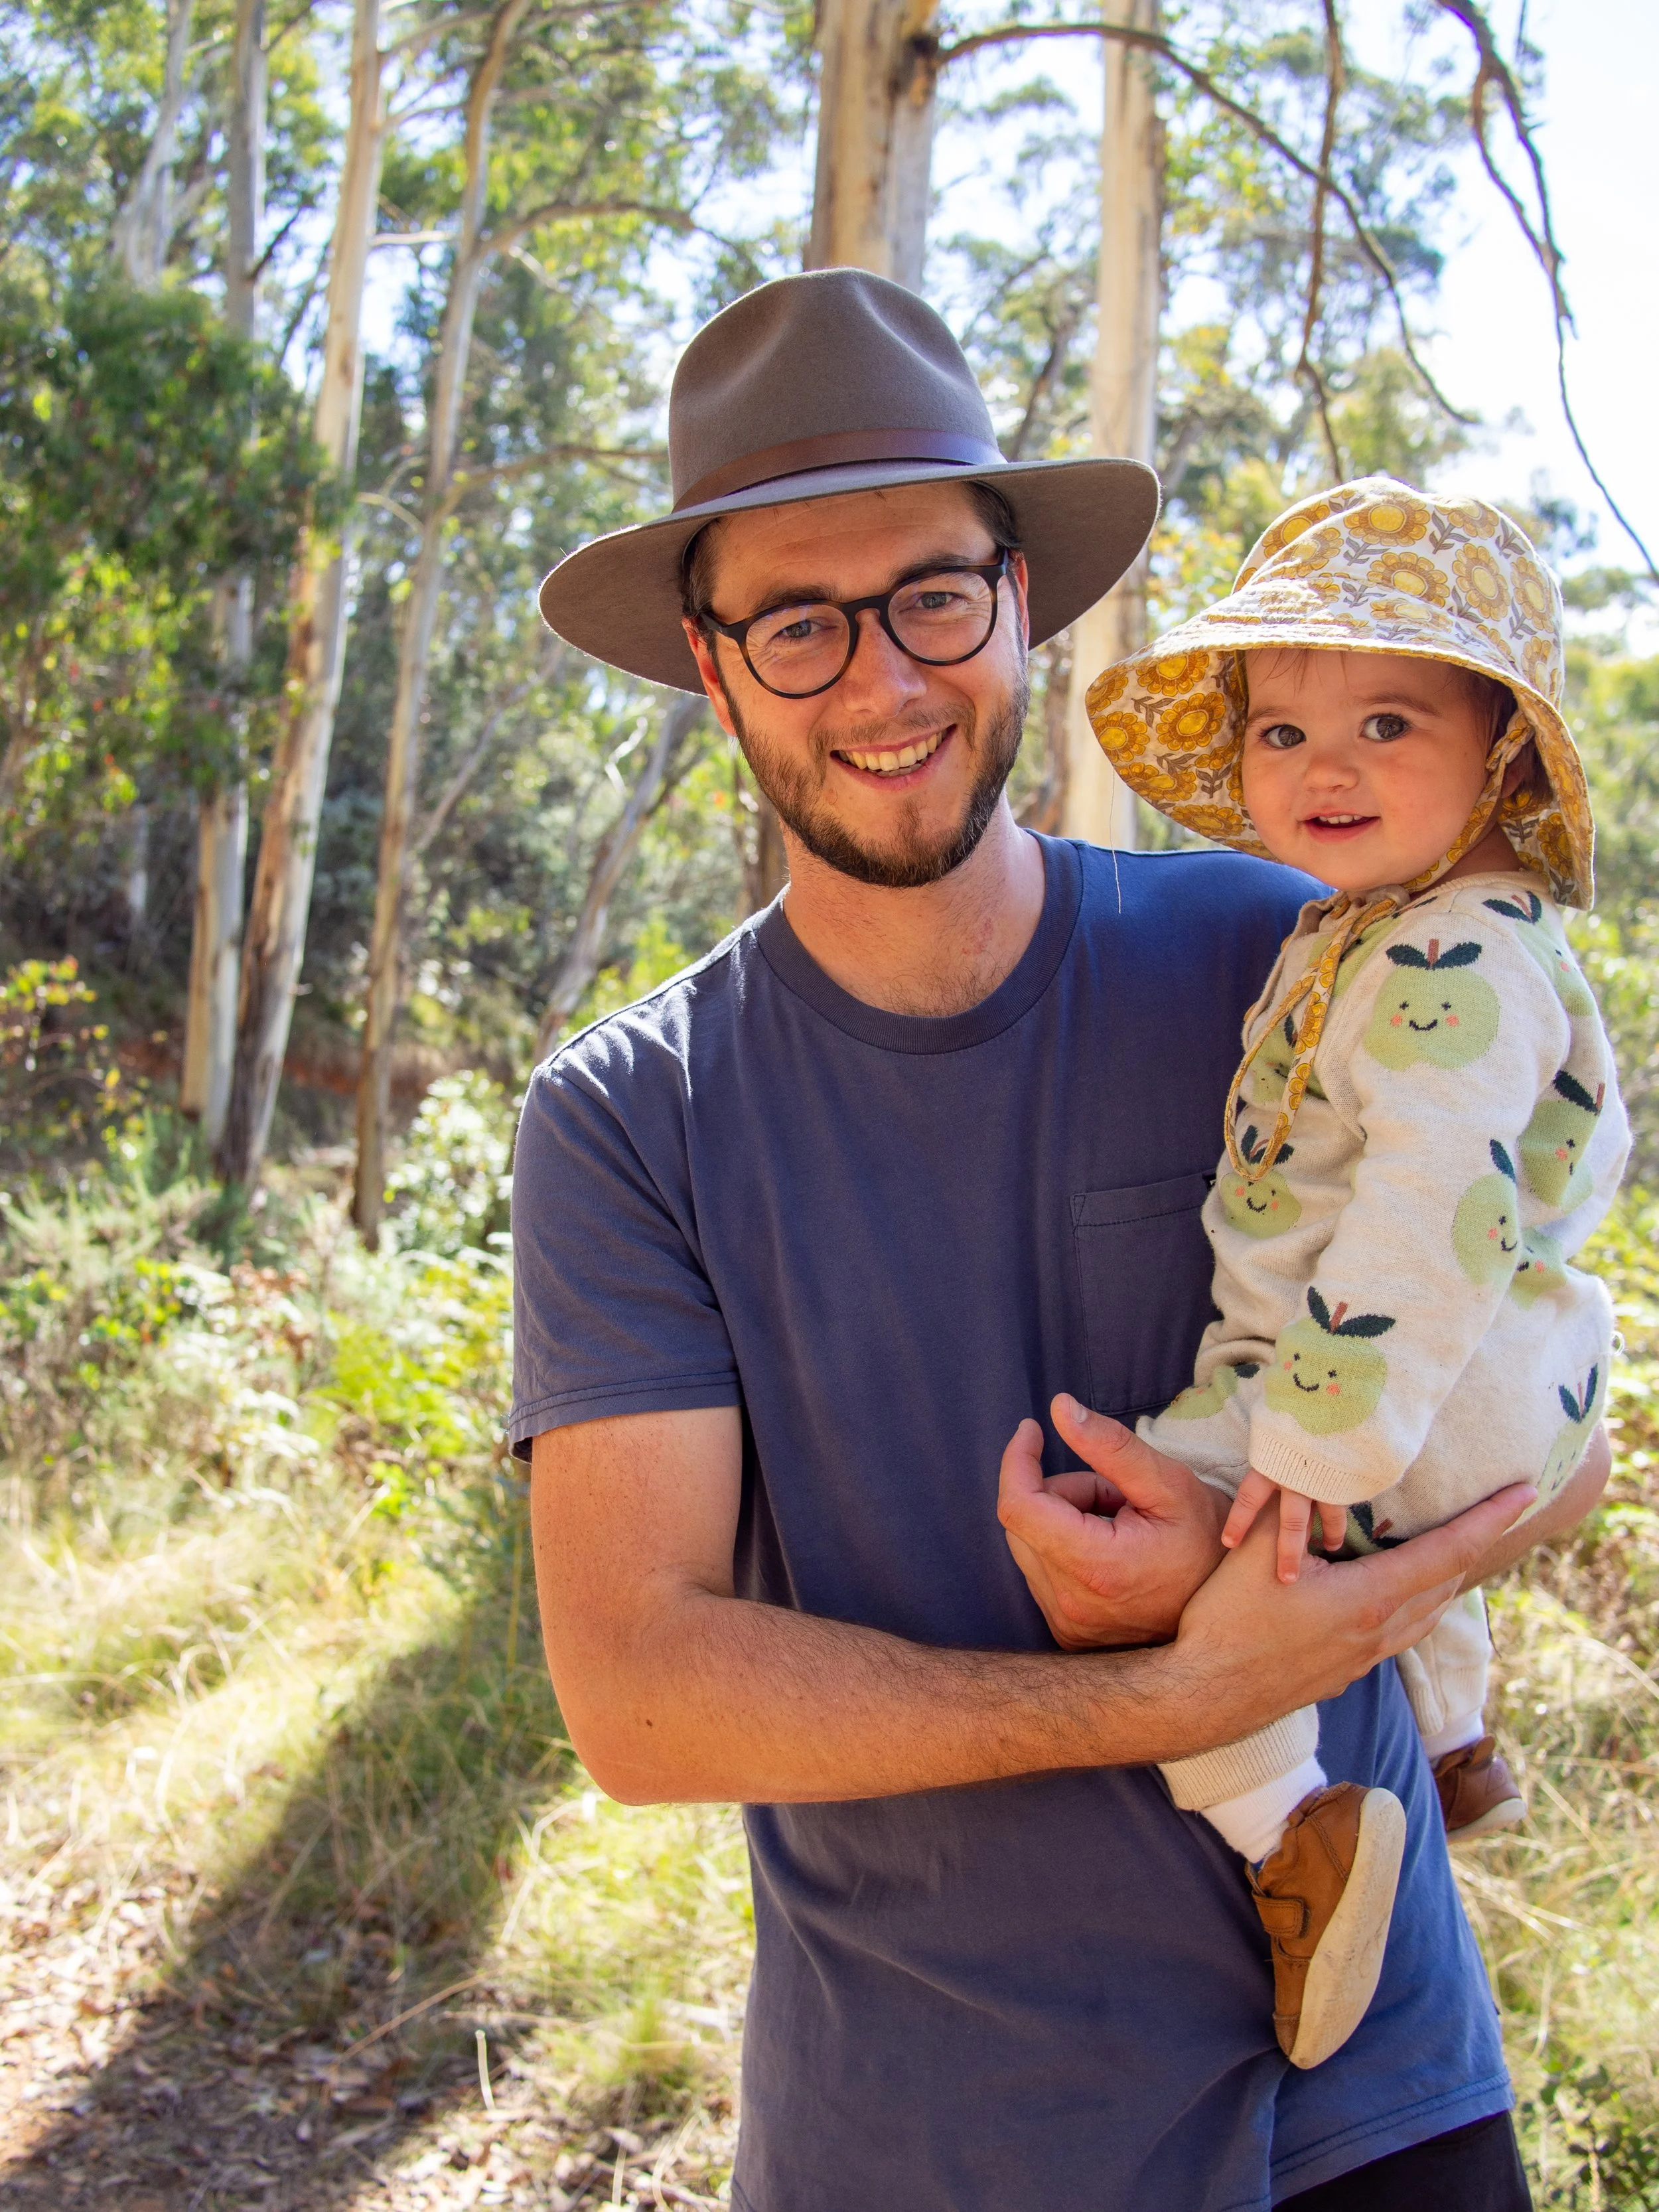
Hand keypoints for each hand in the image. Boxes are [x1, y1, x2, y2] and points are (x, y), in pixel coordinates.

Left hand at [998, 1396, 1228, 1650]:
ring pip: (1029, 1545)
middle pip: (1024, 1522)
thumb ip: (1110, 1444)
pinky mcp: (1068, 1632)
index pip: (1019, 1507)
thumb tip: (1058, 1408)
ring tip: (1119, 1522)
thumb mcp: (1168, 1482)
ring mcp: (1068, 1624)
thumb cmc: (1205, 1538)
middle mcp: (1072, 1605)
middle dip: (1060, 1491)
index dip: (1018, 1460)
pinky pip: (1040, 1571)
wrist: (1229, 1607)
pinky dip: (1063, 1547)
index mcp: (1096, 1567)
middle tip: (1114, 1491)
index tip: (1032, 1430)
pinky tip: (1108, 1549)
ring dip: (1062, 1520)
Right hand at [1164, 1482, 1537, 1749]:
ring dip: (1446, 1580)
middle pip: (1447, 1584)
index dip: (1490, 1520)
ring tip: (1450, 1551)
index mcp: (1370, 1599)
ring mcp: (1364, 1659)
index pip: (1449, 1552)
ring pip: (1426, 1615)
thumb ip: (1289, 1512)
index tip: (1524, 1494)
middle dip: (1474, 1546)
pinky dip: (1416, 1604)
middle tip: (1492, 1514)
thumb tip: (1306, 1478)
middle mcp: (1380, 1632)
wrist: (1205, 1696)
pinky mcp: (1345, 1673)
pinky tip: (1392, 1594)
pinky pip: (1400, 1633)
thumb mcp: (1255, 1553)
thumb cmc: (1229, 1623)